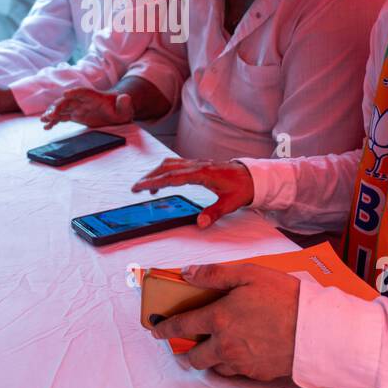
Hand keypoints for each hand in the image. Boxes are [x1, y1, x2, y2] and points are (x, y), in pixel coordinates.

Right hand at [40, 88, 132, 128]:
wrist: (117, 113)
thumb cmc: (121, 110)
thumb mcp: (126, 109)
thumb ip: (124, 103)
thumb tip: (125, 97)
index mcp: (95, 96)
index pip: (83, 92)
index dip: (74, 92)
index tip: (65, 94)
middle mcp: (83, 101)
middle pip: (68, 101)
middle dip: (59, 106)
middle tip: (51, 115)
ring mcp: (78, 108)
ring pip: (62, 108)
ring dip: (53, 113)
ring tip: (44, 120)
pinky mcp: (75, 115)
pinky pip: (63, 117)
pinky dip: (54, 121)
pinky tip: (47, 126)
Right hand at [132, 158, 254, 226]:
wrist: (252, 176)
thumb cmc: (242, 187)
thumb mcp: (230, 203)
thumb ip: (214, 213)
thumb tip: (200, 224)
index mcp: (202, 173)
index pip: (172, 177)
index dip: (154, 182)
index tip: (140, 187)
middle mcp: (197, 165)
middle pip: (166, 167)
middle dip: (149, 176)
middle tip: (135, 188)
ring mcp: (197, 164)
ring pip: (170, 164)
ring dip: (156, 173)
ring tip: (146, 187)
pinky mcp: (198, 166)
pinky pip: (177, 165)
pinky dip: (165, 172)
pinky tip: (163, 182)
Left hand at [150, 263, 299, 380]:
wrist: (315, 329)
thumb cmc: (285, 298)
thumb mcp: (248, 274)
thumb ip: (215, 274)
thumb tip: (188, 272)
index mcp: (219, 318)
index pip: (182, 326)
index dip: (164, 328)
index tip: (155, 330)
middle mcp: (225, 344)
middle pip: (194, 356)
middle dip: (185, 351)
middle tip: (184, 344)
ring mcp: (241, 362)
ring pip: (214, 366)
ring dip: (209, 358)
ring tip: (214, 346)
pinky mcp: (256, 373)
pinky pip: (236, 372)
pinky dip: (232, 363)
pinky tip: (240, 351)